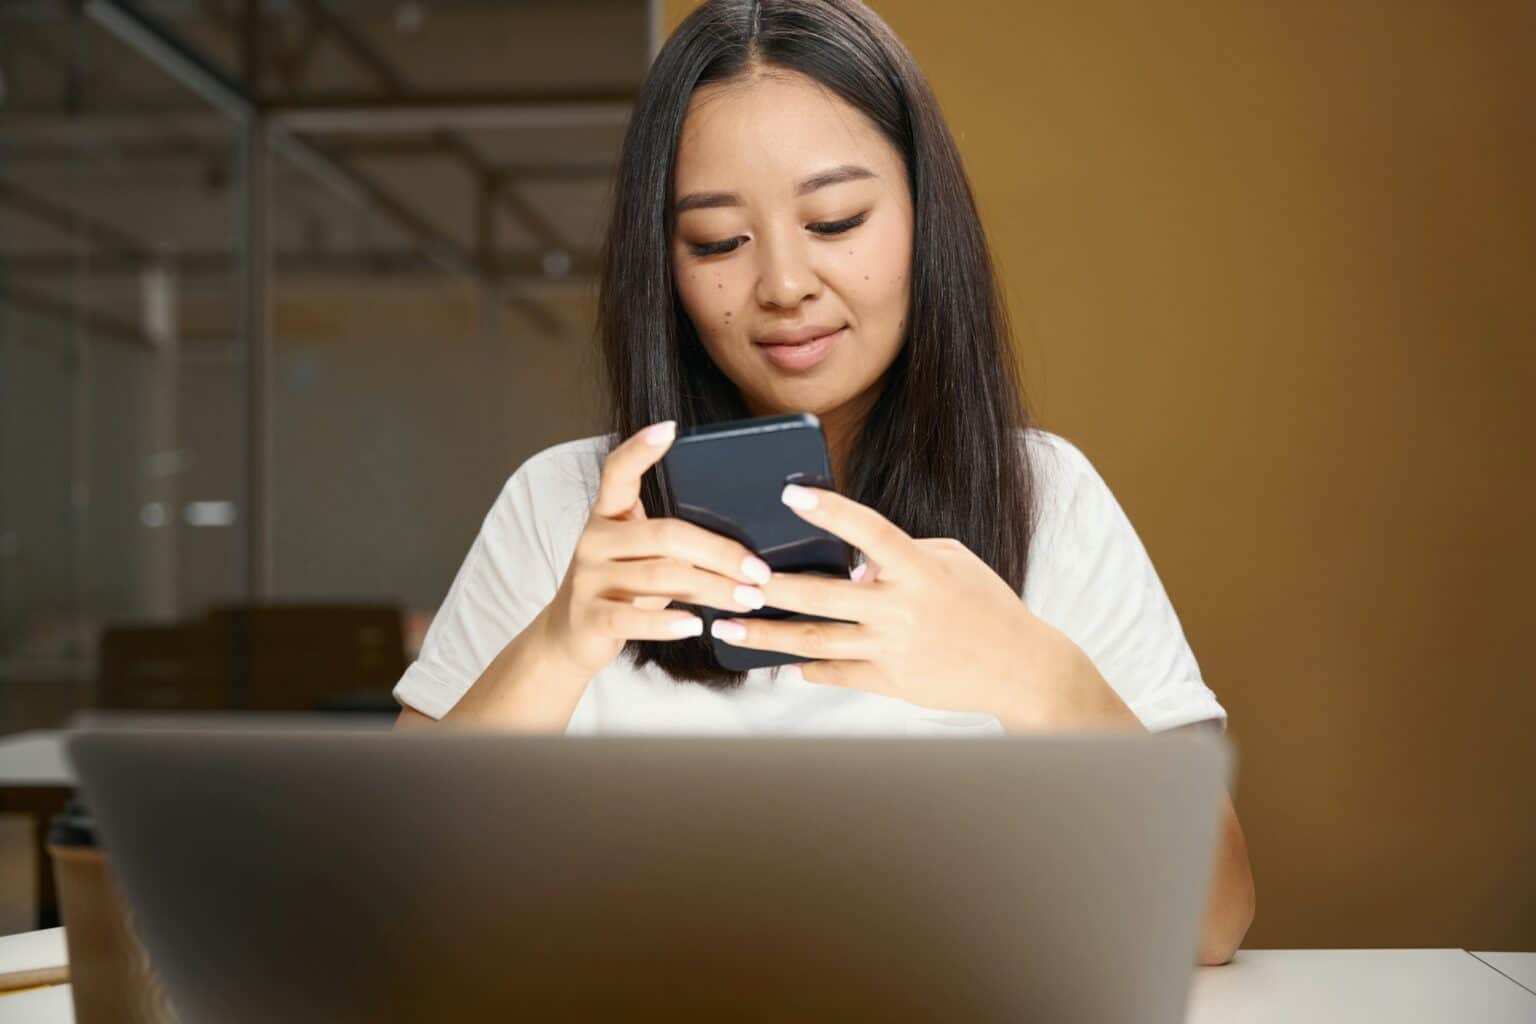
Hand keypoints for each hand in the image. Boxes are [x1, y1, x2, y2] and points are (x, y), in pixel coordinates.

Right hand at [540, 421, 775, 676]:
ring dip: (712, 589)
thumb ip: (675, 541)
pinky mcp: (589, 618)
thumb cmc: (624, 588)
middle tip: (759, 571)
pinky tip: (697, 625)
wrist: (571, 636)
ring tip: (749, 599)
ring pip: (660, 577)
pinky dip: (668, 624)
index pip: (619, 471)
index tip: (670, 428)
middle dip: (720, 553)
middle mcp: (594, 540)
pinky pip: (633, 619)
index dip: (641, 448)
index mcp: (608, 514)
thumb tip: (748, 540)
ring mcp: (589, 579)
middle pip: (666, 535)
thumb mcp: (642, 556)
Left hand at [709, 484, 1088, 721]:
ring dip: (767, 636)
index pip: (870, 532)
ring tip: (727, 628)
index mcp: (921, 570)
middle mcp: (903, 610)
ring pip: (816, 643)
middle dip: (770, 588)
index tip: (789, 494)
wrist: (1021, 669)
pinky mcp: (892, 683)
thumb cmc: (986, 604)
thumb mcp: (953, 561)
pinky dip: (807, 667)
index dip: (830, 512)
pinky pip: (838, 674)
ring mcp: (894, 650)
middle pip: (822, 597)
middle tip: (729, 579)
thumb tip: (850, 557)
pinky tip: (779, 661)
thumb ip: (901, 553)